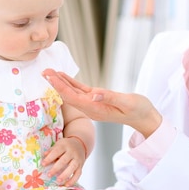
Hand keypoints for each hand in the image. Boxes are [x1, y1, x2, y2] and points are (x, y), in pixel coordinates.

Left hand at [43, 68, 162, 137]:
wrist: (145, 117)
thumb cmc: (139, 110)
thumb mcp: (127, 103)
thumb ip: (110, 98)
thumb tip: (93, 94)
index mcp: (96, 109)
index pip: (73, 97)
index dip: (60, 87)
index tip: (50, 78)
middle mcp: (91, 107)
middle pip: (69, 95)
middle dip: (55, 84)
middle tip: (44, 72)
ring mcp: (93, 104)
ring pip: (73, 92)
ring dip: (61, 83)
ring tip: (49, 73)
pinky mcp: (97, 99)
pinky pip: (81, 91)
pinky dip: (71, 83)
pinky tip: (64, 77)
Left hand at [43, 136, 84, 186]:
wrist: (80, 144)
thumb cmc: (66, 146)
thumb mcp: (59, 144)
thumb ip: (52, 150)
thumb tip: (44, 155)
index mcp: (65, 145)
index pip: (56, 152)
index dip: (50, 158)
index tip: (43, 164)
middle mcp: (72, 152)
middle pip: (64, 160)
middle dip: (56, 168)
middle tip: (49, 175)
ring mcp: (77, 159)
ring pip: (72, 167)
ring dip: (65, 175)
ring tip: (58, 180)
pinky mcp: (81, 166)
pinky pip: (78, 174)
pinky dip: (73, 180)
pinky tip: (66, 185)